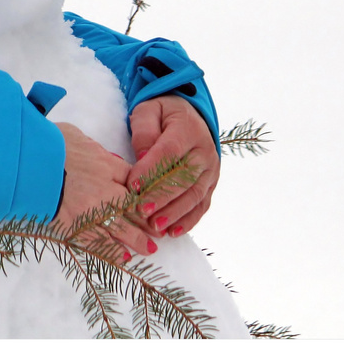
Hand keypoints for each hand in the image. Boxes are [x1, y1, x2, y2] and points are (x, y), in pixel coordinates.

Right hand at [52, 122, 154, 259]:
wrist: (28, 161)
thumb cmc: (53, 145)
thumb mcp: (83, 139)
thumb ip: (100, 154)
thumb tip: (111, 163)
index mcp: (108, 167)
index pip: (135, 183)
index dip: (147, 196)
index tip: (154, 205)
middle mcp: (104, 192)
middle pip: (134, 210)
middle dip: (148, 224)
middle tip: (159, 234)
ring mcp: (90, 211)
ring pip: (120, 230)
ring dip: (136, 241)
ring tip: (147, 249)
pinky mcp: (74, 226)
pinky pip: (97, 242)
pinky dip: (111, 250)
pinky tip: (122, 256)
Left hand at [126, 94, 219, 238]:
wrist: (189, 116)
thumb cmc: (162, 115)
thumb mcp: (148, 111)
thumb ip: (144, 130)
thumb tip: (142, 157)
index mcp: (188, 130)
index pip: (169, 153)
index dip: (151, 170)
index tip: (133, 186)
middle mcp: (204, 151)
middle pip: (184, 178)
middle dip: (162, 197)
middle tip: (141, 211)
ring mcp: (211, 170)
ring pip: (194, 195)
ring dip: (174, 213)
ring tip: (154, 226)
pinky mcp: (211, 184)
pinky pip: (202, 205)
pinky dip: (188, 220)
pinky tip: (173, 232)